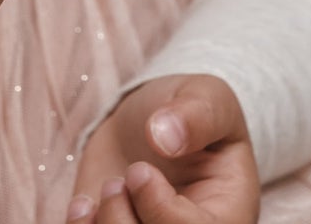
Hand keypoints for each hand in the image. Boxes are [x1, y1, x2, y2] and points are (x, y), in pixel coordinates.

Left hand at [67, 74, 259, 223]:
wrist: (152, 119)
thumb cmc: (189, 110)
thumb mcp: (206, 98)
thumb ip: (196, 115)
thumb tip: (164, 137)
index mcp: (227, 215)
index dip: (161, 211)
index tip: (140, 170)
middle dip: (125, 221)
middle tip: (120, 181)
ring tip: (110, 189)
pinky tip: (84, 204)